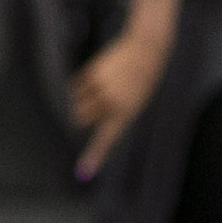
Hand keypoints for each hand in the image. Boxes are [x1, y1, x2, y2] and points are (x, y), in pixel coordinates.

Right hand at [71, 28, 167, 179]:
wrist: (145, 50)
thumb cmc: (144, 79)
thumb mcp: (136, 102)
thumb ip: (114, 112)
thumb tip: (86, 117)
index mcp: (125, 114)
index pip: (106, 140)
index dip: (94, 156)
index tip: (82, 172)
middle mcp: (110, 103)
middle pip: (80, 119)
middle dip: (79, 117)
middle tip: (85, 111)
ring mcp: (99, 88)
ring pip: (76, 103)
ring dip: (77, 102)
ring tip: (94, 91)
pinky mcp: (92, 73)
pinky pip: (76, 86)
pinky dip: (78, 87)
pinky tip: (95, 78)